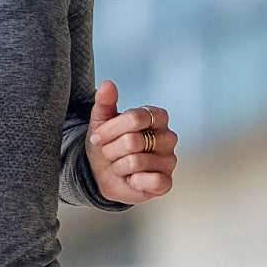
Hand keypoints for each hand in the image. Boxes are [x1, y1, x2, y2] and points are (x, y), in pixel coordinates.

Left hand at [85, 81, 175, 202]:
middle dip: (111, 150)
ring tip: (119, 166)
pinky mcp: (166, 182)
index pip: (135, 118)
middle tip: (109, 153)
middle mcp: (168, 137)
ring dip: (118, 166)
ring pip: (136, 162)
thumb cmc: (107, 144)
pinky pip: (152, 181)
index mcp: (157, 117)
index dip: (110, 130)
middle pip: (132, 141)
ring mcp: (169, 160)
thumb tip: (107, 84)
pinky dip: (133, 181)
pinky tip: (131, 179)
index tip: (97, 137)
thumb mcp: (100, 121)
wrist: (102, 174)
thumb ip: (105, 101)